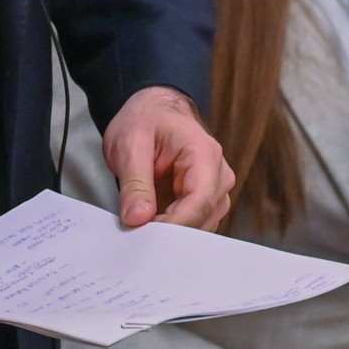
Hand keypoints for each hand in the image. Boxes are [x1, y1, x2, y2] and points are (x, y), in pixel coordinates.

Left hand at [103, 85, 235, 229]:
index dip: (175, 224)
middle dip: (171, 232)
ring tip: (142, 230)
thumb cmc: (145, 120)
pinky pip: (194, 224)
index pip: (200, 201)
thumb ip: (135, 182)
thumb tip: (137, 219)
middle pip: (203, 217)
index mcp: (204, 154)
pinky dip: (173, 230)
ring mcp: (214, 190)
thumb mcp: (129, 144)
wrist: (153, 111)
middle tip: (138, 237)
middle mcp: (218, 175)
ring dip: (172, 233)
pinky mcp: (204, 201)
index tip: (148, 235)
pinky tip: (152, 227)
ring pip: (201, 226)